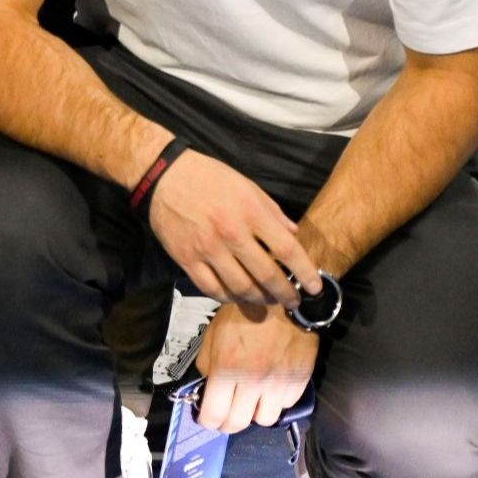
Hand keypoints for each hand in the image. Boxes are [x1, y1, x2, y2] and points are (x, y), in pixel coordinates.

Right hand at [147, 151, 321, 307]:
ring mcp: (207, 248)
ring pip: (240, 287)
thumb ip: (272, 212)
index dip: (305, 272)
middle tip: (294, 302)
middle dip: (286, 294)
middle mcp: (230, 232)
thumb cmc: (207, 177)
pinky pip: (211, 288)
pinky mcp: (186, 258)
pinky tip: (237, 296)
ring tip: (267, 300)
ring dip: (259, 299)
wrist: (162, 175)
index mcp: (250, 212)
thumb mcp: (247, 186)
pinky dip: (228, 298)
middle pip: (267, 275)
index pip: (286, 250)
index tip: (315, 287)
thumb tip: (293, 235)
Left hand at [193, 302, 317, 433]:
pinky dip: (275, 401)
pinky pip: (284, 406)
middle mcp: (252, 383)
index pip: (213, 414)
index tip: (206, 418)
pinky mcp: (298, 383)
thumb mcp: (213, 335)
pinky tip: (270, 388)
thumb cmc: (242, 315)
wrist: (282, 305)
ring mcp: (277, 386)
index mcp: (226, 370)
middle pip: (237, 424)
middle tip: (225, 416)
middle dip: (227, 424)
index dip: (207, 421)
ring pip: (264, 420)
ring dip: (254, 413)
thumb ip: (207, 364)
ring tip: (250, 400)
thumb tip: (206, 388)